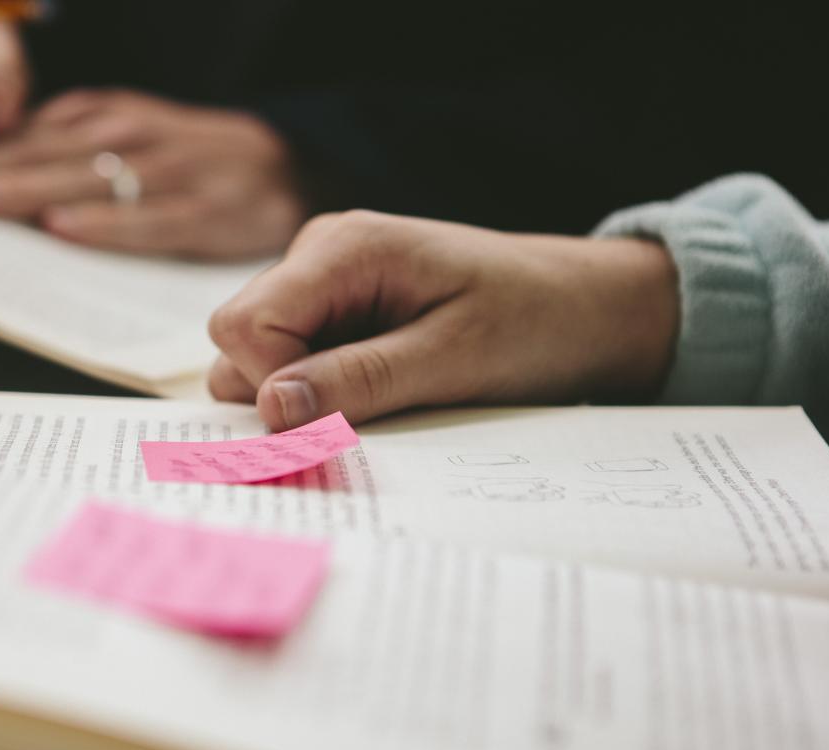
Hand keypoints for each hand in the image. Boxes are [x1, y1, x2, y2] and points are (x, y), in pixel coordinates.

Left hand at [0, 90, 307, 260]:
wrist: (291, 163)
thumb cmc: (186, 163)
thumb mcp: (118, 142)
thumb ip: (55, 161)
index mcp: (94, 120)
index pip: (9, 144)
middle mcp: (122, 134)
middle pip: (31, 157)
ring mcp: (166, 169)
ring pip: (80, 179)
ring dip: (19, 191)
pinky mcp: (206, 207)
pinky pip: (149, 217)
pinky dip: (106, 222)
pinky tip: (63, 229)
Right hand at [207, 211, 680, 428]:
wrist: (590, 306)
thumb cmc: (537, 320)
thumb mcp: (456, 359)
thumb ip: (360, 380)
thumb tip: (273, 408)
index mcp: (343, 247)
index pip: (245, 325)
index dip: (274, 385)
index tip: (333, 423)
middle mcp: (319, 255)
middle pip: (238, 340)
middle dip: (282, 394)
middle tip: (366, 413)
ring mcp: (323, 283)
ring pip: (257, 357)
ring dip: (304, 397)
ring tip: (386, 397)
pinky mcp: (335, 312)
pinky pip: (292, 362)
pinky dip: (322, 392)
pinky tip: (381, 391)